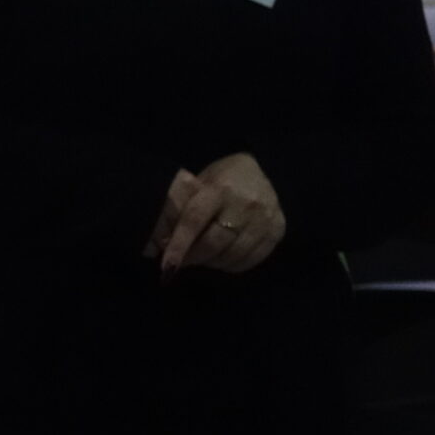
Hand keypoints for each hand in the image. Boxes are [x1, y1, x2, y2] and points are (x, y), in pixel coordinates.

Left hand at [149, 154, 284, 276]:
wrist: (264, 169)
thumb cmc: (222, 179)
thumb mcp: (198, 185)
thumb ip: (179, 212)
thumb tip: (156, 247)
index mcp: (220, 189)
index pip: (194, 221)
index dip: (179, 246)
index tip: (166, 266)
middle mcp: (245, 204)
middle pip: (214, 242)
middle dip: (193, 257)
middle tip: (181, 262)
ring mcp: (265, 218)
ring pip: (233, 254)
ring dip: (212, 263)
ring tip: (203, 257)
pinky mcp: (278, 230)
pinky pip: (252, 259)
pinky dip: (233, 265)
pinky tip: (223, 259)